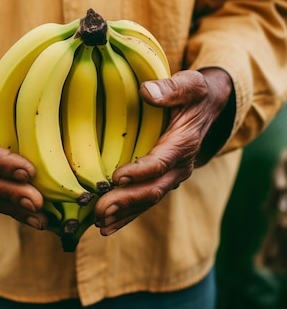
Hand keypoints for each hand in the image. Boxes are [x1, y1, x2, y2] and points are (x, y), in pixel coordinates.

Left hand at [94, 68, 234, 235]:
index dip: (140, 171)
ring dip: (124, 214)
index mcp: (184, 143)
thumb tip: (147, 92)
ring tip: (100, 225)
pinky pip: (145, 201)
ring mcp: (172, 176)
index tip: (117, 177)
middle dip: (126, 201)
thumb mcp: (190, 83)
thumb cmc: (195, 92)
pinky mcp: (162, 180)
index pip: (161, 162)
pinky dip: (127, 215)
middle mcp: (179, 166)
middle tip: (100, 210)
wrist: (209, 106)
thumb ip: (171, 88)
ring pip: (148, 201)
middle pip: (152, 189)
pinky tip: (107, 225)